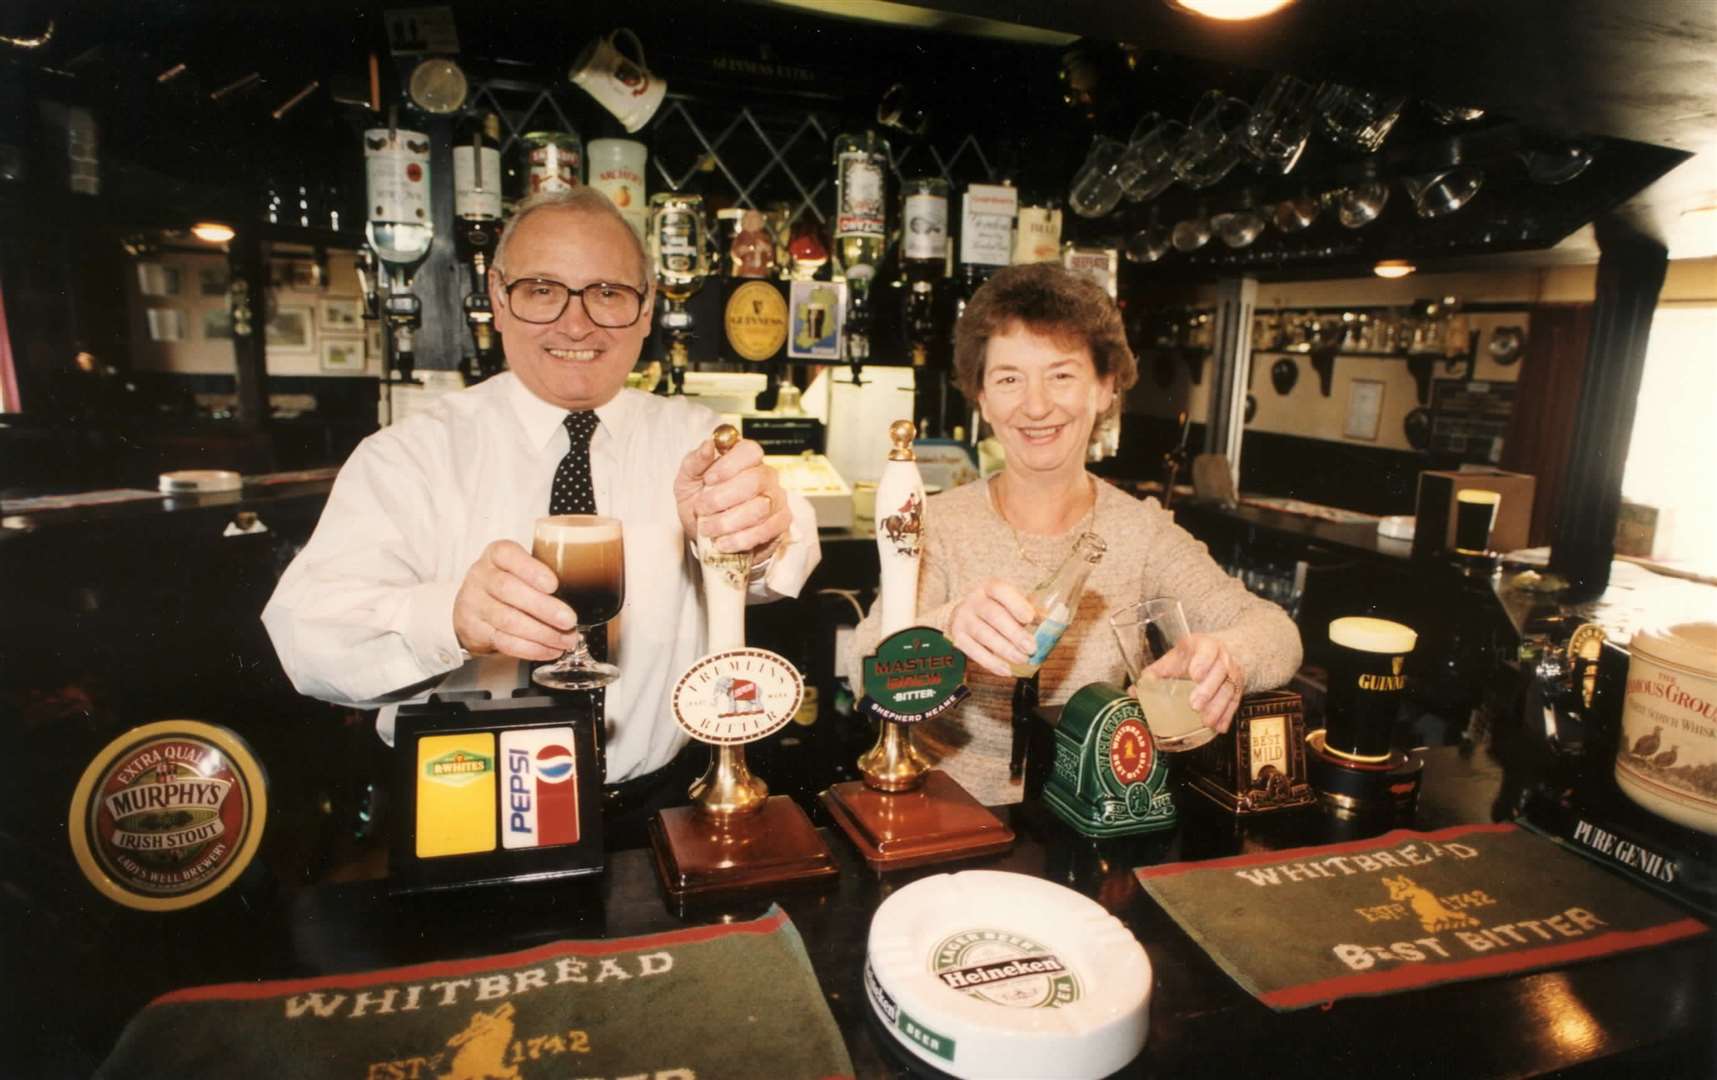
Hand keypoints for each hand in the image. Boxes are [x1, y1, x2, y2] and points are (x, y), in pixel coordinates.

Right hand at [452, 540, 579, 661]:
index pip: (507, 554)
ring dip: (542, 633)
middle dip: (543, 608)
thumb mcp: (522, 567)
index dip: (531, 570)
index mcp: (496, 554)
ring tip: (566, 640)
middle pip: (509, 590)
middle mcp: (481, 576)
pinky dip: (531, 649)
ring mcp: (474, 604)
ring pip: (507, 620)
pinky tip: (550, 649)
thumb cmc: (509, 582)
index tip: (553, 585)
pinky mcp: (474, 630)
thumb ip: (547, 571)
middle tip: (569, 620)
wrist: (473, 606)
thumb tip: (589, 584)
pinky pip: (504, 642)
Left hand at [674, 436, 789, 556]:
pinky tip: (723, 543)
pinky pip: (766, 530)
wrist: (708, 537)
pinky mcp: (781, 523)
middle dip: (722, 498)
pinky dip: (740, 539)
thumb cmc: (700, 504)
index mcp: (744, 459)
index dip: (730, 465)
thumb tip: (708, 444)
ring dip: (728, 521)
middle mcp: (765, 475)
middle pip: (755, 480)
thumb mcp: (687, 481)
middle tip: (701, 509)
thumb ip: (695, 462)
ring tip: (708, 529)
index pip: (749, 451)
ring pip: (760, 508)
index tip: (709, 480)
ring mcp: (776, 499)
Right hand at [947, 578, 1038, 676]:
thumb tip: (1050, 622)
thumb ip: (1027, 610)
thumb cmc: (995, 609)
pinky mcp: (957, 638)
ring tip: (1022, 659)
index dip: (1016, 604)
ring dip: (1005, 650)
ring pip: (983, 634)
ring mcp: (963, 619)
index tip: (1030, 618)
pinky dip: (991, 663)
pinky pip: (974, 652)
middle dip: (1014, 633)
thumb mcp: (1009, 603)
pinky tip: (1006, 670)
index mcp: (989, 587)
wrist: (964, 615)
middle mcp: (973, 601)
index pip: (1000, 590)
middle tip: (1031, 647)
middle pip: (993, 615)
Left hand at [1143, 632, 1243, 732]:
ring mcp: (1233, 673)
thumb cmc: (1193, 656)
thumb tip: (1133, 692)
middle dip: (1208, 690)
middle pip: (1220, 672)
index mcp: (1204, 645)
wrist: (1221, 652)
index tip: (1195, 675)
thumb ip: (1155, 673)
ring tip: (1206, 721)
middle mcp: (1222, 657)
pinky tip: (1219, 728)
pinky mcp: (1239, 688)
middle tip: (1195, 705)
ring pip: (1230, 689)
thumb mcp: (1175, 657)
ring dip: (1218, 707)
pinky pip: (1236, 702)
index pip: (1207, 650)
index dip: (1203, 662)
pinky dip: (1227, 715)